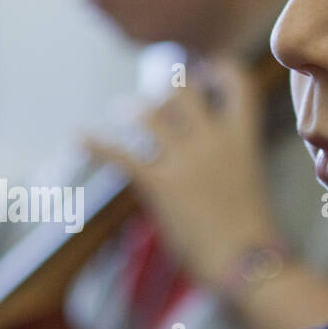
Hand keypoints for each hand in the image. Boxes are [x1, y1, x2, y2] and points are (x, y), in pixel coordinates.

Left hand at [85, 57, 282, 286]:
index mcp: (243, 138)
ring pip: (149, 114)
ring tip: (121, 112)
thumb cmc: (251, 234)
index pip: (237, 82)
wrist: (247, 262)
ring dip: (132, 110)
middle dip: (165, 89)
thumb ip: (226, 160)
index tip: (206, 67)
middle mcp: (213, 140)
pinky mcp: (160, 184)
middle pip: (182, 90)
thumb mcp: (247, 182)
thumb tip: (200, 157)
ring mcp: (186, 159)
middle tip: (154, 99)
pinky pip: (121, 155)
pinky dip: (95, 144)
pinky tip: (76, 137)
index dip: (220, 68)